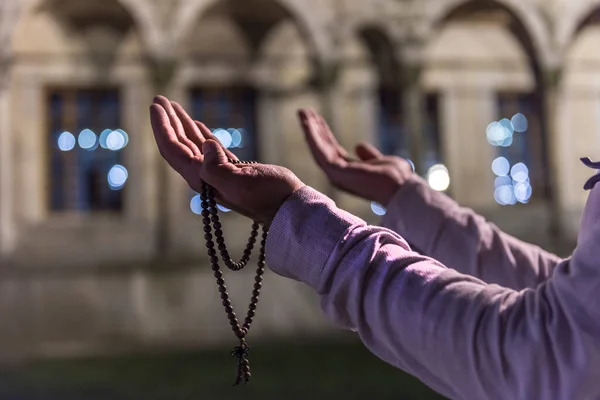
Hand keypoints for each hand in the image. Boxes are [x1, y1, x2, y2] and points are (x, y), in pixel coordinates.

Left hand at [150, 96, 304, 225]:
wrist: (288, 207)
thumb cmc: (268, 195)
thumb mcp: (241, 182)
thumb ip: (218, 167)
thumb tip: (206, 145)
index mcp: (202, 178)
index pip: (173, 150)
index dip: (162, 127)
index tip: (156, 105)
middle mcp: (205, 176)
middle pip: (178, 145)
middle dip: (168, 121)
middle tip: (159, 99)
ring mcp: (219, 173)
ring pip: (193, 144)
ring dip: (182, 124)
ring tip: (173, 106)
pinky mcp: (233, 169)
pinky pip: (210, 148)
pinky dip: (201, 133)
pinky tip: (197, 124)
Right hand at [298, 109, 413, 205]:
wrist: (402, 188)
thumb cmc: (396, 179)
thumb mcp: (382, 161)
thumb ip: (369, 155)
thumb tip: (358, 145)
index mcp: (349, 173)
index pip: (332, 150)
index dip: (324, 134)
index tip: (318, 119)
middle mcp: (339, 175)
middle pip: (322, 148)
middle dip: (313, 129)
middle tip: (304, 111)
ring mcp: (336, 175)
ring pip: (317, 149)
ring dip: (309, 130)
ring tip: (301, 112)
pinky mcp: (335, 172)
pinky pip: (319, 151)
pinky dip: (312, 136)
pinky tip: (307, 123)